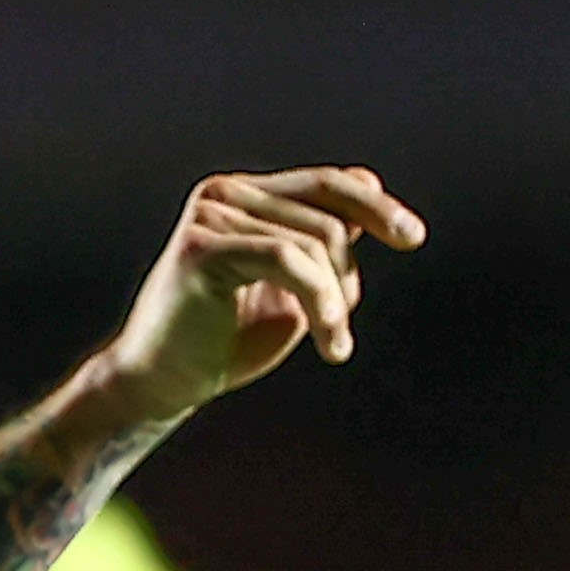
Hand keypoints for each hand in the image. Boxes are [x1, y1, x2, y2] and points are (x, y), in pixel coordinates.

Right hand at [89, 167, 424, 425]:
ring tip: (333, 345)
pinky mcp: (201, 246)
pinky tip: (328, 342)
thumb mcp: (291, 290)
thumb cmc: (223, 344)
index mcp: (245, 195)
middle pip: (327, 215)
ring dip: (335, 302)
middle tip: (339, 331)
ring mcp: (210, 214)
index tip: (412, 238)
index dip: (375, 207)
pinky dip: (319, 301)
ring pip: (313, 243)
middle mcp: (225, 192)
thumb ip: (323, 243)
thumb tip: (370, 187)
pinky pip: (286, 261)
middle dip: (348, 277)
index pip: (327, 185)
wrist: (157, 385)